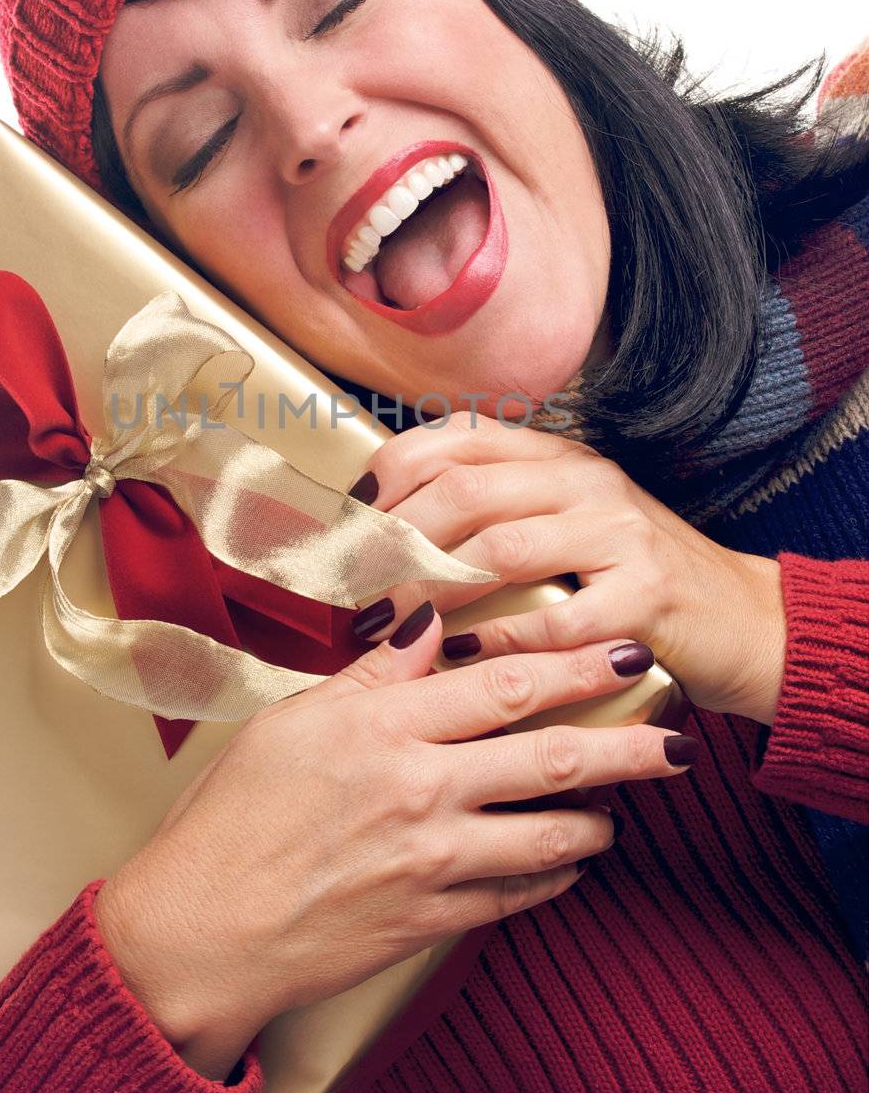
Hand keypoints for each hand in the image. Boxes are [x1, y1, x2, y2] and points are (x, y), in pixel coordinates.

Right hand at [94, 604, 696, 1079]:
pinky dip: (554, 878)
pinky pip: (518, 898)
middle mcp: (420, 789)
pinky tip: (568, 864)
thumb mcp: (292, 721)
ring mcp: (432, 861)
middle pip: (549, 755)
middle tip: (675, 735)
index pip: (503, 682)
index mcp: (383, 725)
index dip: (576, 664)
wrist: (201, 931)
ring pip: (550, 834)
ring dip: (598, 817)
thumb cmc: (231, 817)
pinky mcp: (432, 921)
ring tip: (622, 804)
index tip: (627, 651)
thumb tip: (429, 622)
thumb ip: (372, 674)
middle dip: (626, 743)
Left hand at [347, 413, 786, 725]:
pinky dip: (499, 640)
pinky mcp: (648, 597)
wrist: (744, 620)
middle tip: (352, 590)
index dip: (389, 475)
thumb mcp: (566, 526)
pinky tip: (461, 654)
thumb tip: (384, 532)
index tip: (347, 521)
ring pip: (500, 548)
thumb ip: (494, 515)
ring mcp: (621, 533)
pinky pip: (554, 620)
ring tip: (387, 625)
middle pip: (463, 491)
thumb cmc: (633, 582)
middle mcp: (587, 481)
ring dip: (431, 592)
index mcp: (558, 457)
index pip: (456, 439)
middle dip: (394, 542)